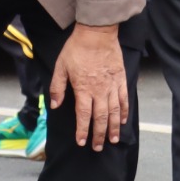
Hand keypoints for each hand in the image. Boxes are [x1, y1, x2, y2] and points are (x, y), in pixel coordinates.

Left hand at [50, 22, 128, 150]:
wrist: (97, 34)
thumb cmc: (77, 49)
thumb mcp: (60, 67)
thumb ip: (57, 87)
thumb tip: (54, 105)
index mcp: (83, 89)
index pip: (84, 115)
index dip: (83, 130)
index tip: (82, 142)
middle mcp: (99, 91)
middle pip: (101, 118)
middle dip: (99, 135)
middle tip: (98, 147)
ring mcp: (112, 86)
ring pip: (115, 112)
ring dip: (114, 127)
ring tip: (114, 139)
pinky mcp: (121, 79)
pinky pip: (124, 99)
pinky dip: (124, 111)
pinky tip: (124, 120)